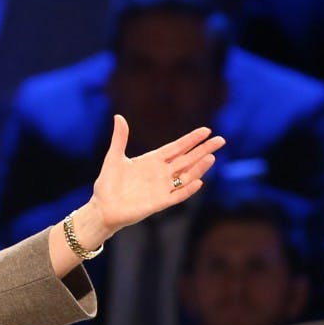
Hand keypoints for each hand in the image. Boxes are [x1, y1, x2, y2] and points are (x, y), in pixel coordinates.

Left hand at [88, 114, 224, 235]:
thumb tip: (118, 117)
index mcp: (152, 161)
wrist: (102, 207)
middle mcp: (161, 174)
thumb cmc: (108, 183)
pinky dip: (187, 189)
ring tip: (211, 157)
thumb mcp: (114, 157)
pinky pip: (176, 195)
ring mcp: (162, 188)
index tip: (206, 131)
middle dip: (203, 150)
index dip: (191, 140)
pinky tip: (197, 182)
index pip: (176, 148)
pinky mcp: (159, 203)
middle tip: (220, 140)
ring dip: (199, 168)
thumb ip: (120, 138)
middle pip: (186, 159)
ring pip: (186, 176)